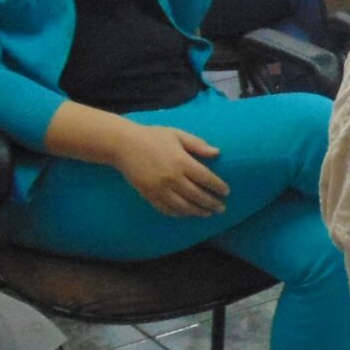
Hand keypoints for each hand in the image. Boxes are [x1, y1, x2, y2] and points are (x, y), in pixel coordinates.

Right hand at [114, 123, 228, 215]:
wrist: (123, 145)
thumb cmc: (152, 136)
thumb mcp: (177, 135)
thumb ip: (197, 145)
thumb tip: (217, 152)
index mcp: (181, 161)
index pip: (206, 178)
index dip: (217, 187)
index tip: (226, 192)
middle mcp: (172, 178)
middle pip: (197, 195)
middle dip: (212, 203)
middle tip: (222, 208)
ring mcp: (160, 189)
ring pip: (183, 206)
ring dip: (197, 211)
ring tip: (208, 213)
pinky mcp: (149, 195)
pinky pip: (166, 209)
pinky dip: (179, 213)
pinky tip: (186, 213)